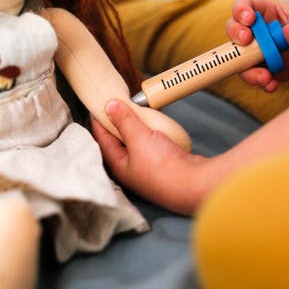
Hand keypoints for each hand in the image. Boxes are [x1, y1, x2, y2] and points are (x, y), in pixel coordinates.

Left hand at [91, 100, 207, 214]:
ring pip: (137, 143)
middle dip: (116, 124)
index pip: (103, 140)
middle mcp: (132, 169)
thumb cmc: (163, 167)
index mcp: (119, 165)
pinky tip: (153, 125)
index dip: (98, 122)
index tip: (95, 106)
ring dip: (135, 128)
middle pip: (118, 142)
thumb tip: (110, 106)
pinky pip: (152, 145)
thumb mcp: (139, 138)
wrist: (193, 182)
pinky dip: (150, 133)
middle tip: (114, 106)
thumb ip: (124, 121)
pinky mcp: (165, 163)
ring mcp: (149, 167)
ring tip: (133, 111)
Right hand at [225, 0, 288, 91]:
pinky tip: (272, 84)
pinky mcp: (272, 70)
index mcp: (266, 12)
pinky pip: (260, 78)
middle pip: (235, 33)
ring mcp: (263, 52)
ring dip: (248, 69)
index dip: (240, 12)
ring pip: (243, 60)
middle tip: (246, 42)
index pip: (243, 7)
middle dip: (236, 38)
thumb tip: (288, 36)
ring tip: (263, 76)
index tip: (249, 19)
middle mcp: (259, 32)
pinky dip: (262, 83)